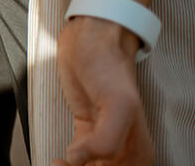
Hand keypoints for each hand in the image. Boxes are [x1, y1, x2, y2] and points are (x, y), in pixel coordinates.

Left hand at [52, 16, 153, 165]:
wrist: (92, 39)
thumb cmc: (109, 67)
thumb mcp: (118, 104)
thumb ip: (106, 139)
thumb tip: (78, 160)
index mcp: (138, 152)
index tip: (74, 164)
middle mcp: (124, 151)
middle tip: (60, 163)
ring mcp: (104, 141)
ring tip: (56, 163)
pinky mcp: (85, 131)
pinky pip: (79, 160)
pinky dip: (68, 164)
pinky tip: (56, 161)